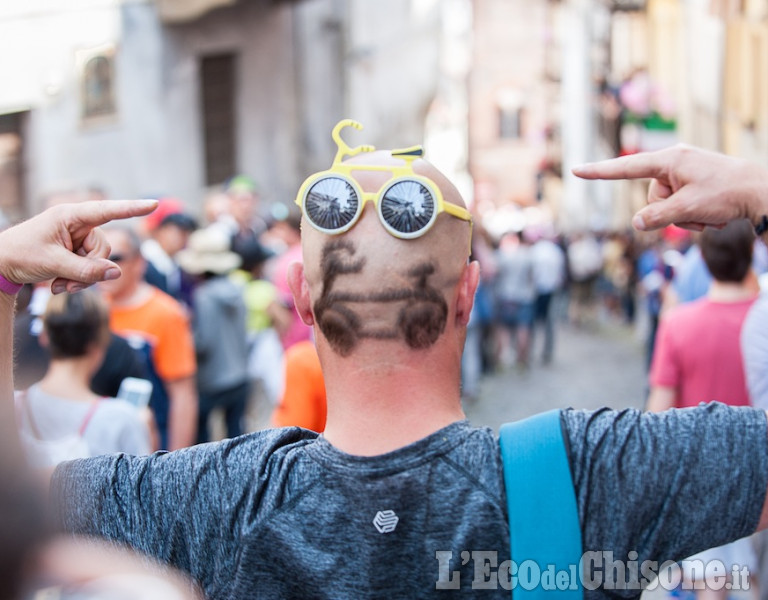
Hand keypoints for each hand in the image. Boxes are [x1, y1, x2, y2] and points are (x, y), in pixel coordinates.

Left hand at [0, 200, 156, 293]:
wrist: (1, 265)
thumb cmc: (20, 255)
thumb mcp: (53, 264)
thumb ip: (86, 270)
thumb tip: (116, 273)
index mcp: (69, 216)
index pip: (106, 211)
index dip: (131, 208)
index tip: (153, 204)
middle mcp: (77, 224)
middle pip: (103, 249)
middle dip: (90, 270)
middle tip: (67, 286)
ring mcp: (77, 237)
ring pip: (99, 261)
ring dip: (82, 279)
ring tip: (59, 286)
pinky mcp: (75, 250)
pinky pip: (91, 267)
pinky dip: (78, 280)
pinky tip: (59, 284)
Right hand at [572, 144, 767, 231]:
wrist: (761, 192)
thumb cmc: (727, 194)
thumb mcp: (688, 208)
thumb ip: (657, 216)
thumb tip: (636, 223)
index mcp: (670, 160)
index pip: (626, 168)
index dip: (599, 172)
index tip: (576, 170)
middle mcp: (675, 162)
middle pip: (651, 197)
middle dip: (670, 212)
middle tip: (696, 213)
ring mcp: (685, 171)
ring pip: (666, 205)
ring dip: (685, 217)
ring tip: (709, 214)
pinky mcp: (694, 181)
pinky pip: (680, 205)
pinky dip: (693, 214)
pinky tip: (713, 213)